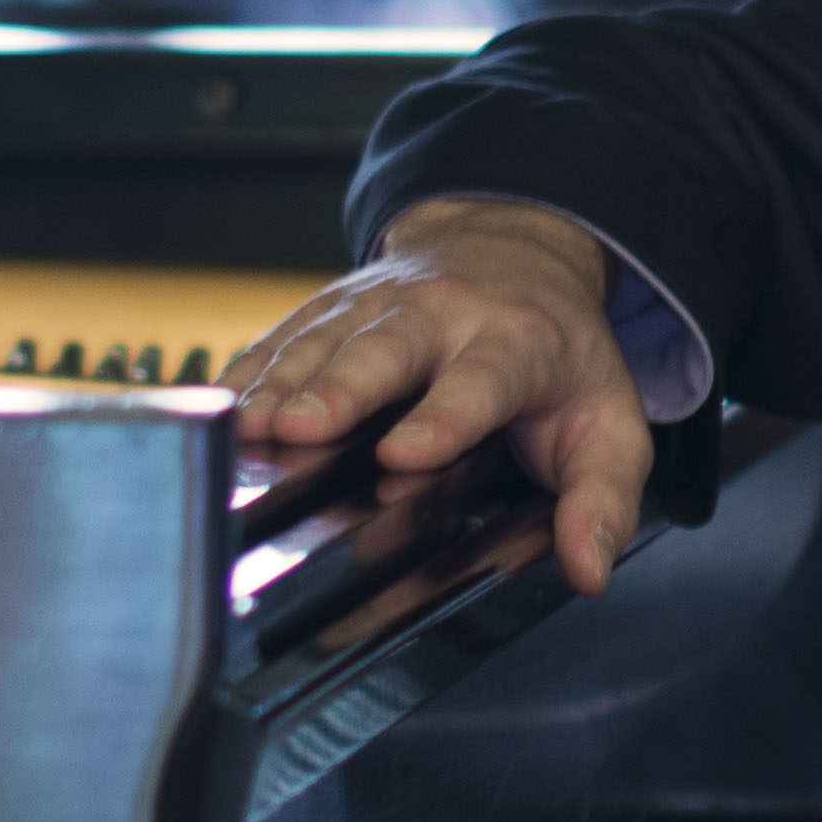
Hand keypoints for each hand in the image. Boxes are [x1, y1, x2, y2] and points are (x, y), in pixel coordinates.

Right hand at [227, 198, 654, 595]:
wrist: (515, 250)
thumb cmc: (559, 358)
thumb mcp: (608, 425)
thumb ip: (604, 498)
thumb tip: (588, 571)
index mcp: (518, 344)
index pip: (481, 382)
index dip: (444, 419)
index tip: (405, 456)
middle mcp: (443, 316)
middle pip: (387, 350)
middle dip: (342, 389)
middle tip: (297, 430)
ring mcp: (377, 305)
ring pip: (323, 341)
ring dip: (280, 384)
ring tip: (242, 431)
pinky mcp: (327, 307)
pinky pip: (280, 337)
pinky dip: (246, 372)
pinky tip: (214, 411)